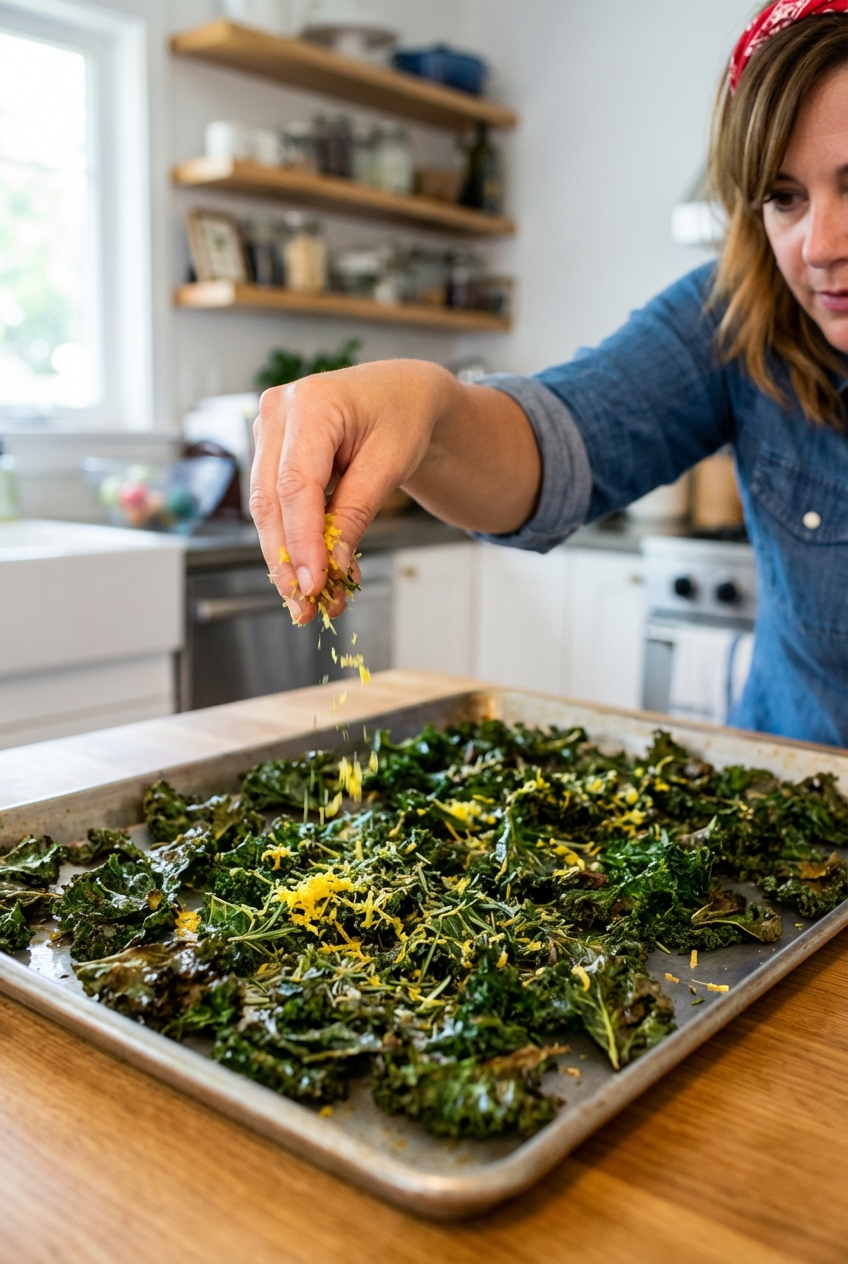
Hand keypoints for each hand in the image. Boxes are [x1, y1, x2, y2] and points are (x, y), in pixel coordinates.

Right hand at [250, 359, 454, 623]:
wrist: (400, 394)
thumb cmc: (402, 415)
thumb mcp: (391, 463)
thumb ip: (357, 510)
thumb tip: (334, 564)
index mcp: (311, 403)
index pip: (296, 484)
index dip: (301, 540)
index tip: (313, 584)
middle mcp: (277, 413)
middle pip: (271, 501)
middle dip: (287, 559)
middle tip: (307, 605)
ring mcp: (267, 432)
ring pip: (267, 509)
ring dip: (287, 559)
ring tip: (311, 602)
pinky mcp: (270, 454)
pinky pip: (276, 505)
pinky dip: (294, 542)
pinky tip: (314, 574)